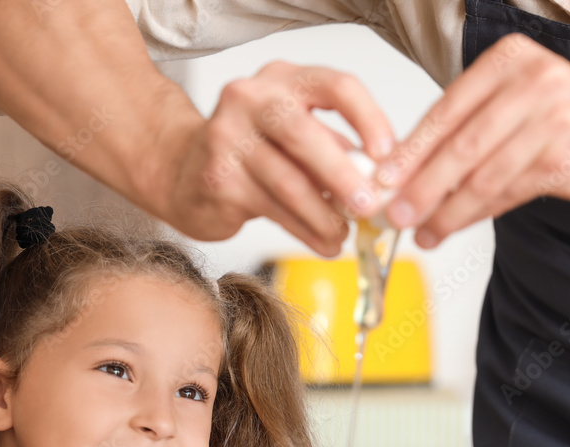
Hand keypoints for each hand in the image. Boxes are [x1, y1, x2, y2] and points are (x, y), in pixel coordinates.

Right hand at [150, 62, 395, 256]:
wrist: (182, 170)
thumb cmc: (253, 154)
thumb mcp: (297, 137)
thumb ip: (335, 149)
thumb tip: (384, 182)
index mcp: (283, 79)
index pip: (335, 85)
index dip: (369, 119)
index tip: (387, 155)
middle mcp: (251, 98)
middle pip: (305, 133)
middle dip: (344, 175)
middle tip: (370, 207)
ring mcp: (227, 136)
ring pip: (288, 181)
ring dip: (325, 216)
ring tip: (345, 235)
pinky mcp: (218, 177)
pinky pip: (273, 209)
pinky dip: (306, 231)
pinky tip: (324, 243)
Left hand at [379, 34, 569, 247]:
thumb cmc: (569, 119)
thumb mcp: (516, 104)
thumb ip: (468, 127)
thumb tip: (405, 170)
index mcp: (508, 61)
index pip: (445, 110)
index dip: (410, 150)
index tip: (381, 180)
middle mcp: (531, 81)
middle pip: (460, 144)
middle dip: (421, 185)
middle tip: (394, 213)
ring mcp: (554, 118)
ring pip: (483, 174)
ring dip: (446, 209)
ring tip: (421, 231)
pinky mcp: (567, 157)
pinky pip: (508, 192)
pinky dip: (476, 214)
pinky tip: (452, 228)